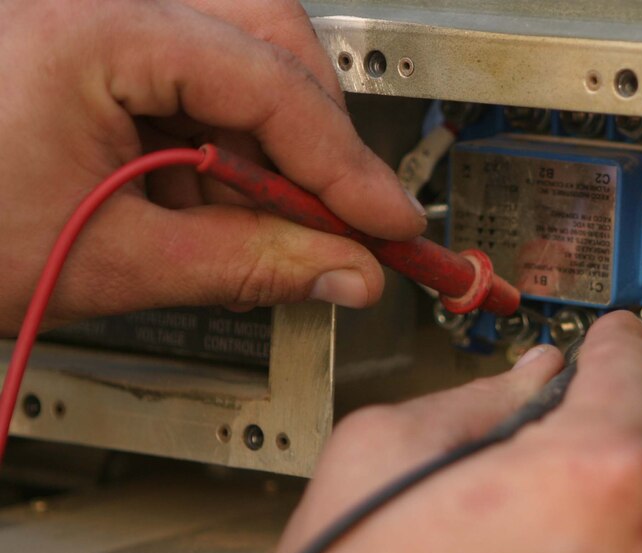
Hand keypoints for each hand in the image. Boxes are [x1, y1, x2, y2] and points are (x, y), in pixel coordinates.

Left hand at [0, 0, 423, 332]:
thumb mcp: (113, 261)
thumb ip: (249, 264)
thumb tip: (346, 273)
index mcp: (87, 27)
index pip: (266, 82)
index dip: (344, 164)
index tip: (392, 224)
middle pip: (265, 32)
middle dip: (316, 131)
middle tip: (343, 214)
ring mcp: (90, 10)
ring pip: (236, 43)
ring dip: (268, 133)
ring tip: (254, 214)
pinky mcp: (90, 37)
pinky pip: (192, 65)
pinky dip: (219, 133)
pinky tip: (201, 191)